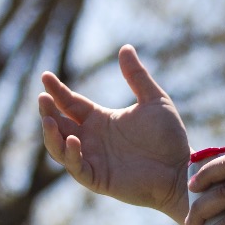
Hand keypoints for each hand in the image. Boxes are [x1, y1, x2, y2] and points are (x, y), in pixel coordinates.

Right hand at [38, 46, 190, 218]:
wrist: (181, 168)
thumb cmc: (168, 137)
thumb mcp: (154, 100)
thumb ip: (137, 76)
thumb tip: (125, 47)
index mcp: (100, 119)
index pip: (70, 103)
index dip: (56, 91)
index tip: (45, 75)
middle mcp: (91, 138)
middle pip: (59, 124)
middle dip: (48, 111)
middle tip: (43, 98)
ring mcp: (92, 159)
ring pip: (59, 147)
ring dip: (51, 134)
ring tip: (49, 119)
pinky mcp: (97, 178)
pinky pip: (76, 166)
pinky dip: (71, 154)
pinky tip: (74, 140)